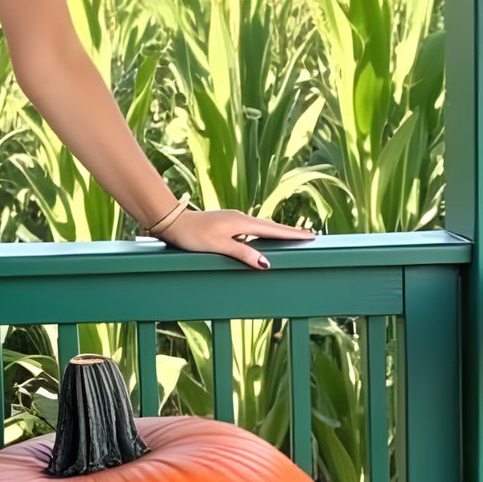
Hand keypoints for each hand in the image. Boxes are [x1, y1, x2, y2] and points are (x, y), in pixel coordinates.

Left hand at [150, 207, 315, 269]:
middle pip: (271, 226)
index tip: (310, 236)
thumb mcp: (218, 246)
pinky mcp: (226, 222)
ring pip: (261, 226)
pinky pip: (252, 227)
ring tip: (292, 237)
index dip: (292, 234)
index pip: (274, 230)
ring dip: (277, 231)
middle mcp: (240, 218)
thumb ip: (242, 254)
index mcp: (242, 223)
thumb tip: (266, 263)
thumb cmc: (192, 235)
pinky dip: (263, 232)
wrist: (172, 221)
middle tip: (309, 235)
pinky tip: (263, 237)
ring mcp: (233, 218)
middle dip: (290, 232)